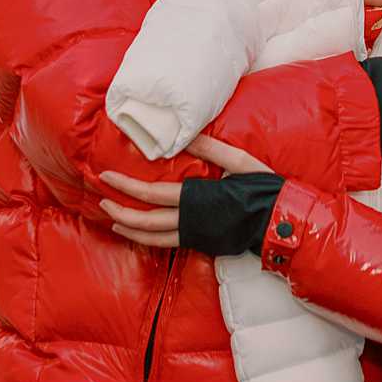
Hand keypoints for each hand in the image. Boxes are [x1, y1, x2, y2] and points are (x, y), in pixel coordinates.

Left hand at [98, 138, 271, 247]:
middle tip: (102, 201)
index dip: (126, 186)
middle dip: (120, 211)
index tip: (107, 177)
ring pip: (153, 238)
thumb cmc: (262, 188)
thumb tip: (182, 137)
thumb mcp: (239, 162)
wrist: (279, 221)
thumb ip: (210, 150)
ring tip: (113, 222)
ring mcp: (195, 236)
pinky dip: (148, 239)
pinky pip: (166, 244)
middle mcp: (191, 221)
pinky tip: (141, 233)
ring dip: (130, 230)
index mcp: (197, 198)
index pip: (152, 193)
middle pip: (146, 221)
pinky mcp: (201, 243)